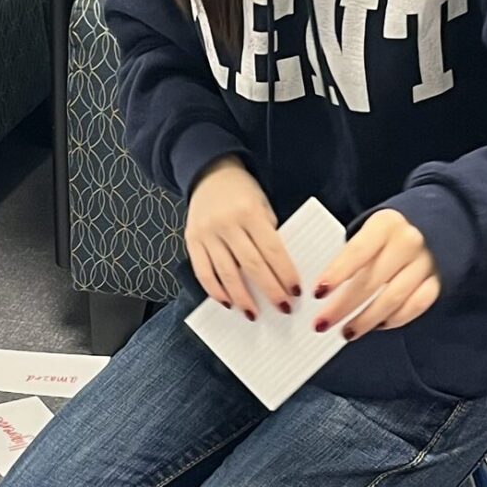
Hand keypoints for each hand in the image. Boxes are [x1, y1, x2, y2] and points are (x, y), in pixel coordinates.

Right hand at [184, 157, 298, 318]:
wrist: (209, 173)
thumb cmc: (243, 192)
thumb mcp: (263, 205)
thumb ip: (268, 234)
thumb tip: (278, 272)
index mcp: (249, 212)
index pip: (272, 250)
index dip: (285, 274)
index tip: (295, 292)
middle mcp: (226, 224)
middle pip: (251, 265)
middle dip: (269, 290)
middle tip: (282, 308)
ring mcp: (207, 233)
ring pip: (226, 273)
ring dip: (242, 298)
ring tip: (254, 314)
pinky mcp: (192, 241)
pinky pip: (203, 272)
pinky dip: (215, 291)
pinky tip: (227, 302)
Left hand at [312, 209, 440, 338]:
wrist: (435, 225)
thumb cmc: (391, 233)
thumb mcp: (371, 231)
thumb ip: (352, 255)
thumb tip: (325, 289)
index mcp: (385, 225)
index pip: (357, 252)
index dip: (336, 274)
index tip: (318, 293)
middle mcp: (408, 242)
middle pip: (372, 280)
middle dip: (343, 306)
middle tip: (322, 323)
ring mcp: (425, 263)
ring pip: (393, 298)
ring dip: (366, 320)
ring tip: (347, 332)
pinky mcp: (438, 281)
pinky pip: (416, 306)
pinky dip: (395, 319)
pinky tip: (378, 325)